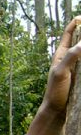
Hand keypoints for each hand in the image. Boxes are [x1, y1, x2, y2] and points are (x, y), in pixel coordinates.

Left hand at [28, 16, 80, 134]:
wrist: (56, 110)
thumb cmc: (55, 91)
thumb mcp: (61, 72)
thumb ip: (71, 57)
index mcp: (61, 54)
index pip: (68, 34)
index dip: (75, 24)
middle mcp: (69, 58)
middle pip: (79, 41)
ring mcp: (76, 67)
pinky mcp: (80, 76)